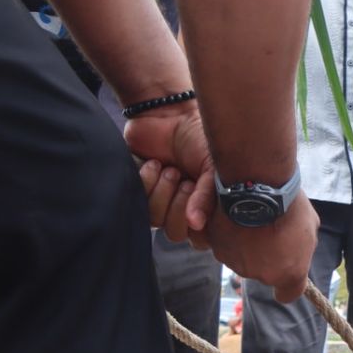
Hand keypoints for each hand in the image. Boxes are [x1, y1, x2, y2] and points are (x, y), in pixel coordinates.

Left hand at [125, 104, 214, 242]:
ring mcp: (161, 200)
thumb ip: (209, 197)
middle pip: (177, 233)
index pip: (203, 239)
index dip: (200, 226)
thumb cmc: (199, 139)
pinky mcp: (139, 190)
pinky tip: (155, 164)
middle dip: (180, 205)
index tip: (201, 201)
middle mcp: (184, 208)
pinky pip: (137, 202)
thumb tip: (196, 223)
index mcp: (208, 207)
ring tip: (170, 169)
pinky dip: (146, 182)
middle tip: (185, 180)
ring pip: (156, 220)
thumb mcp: (215, 168)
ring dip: (163, 192)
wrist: (169, 114)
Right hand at [202, 192, 318, 302]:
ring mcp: (235, 263)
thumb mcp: (309, 226)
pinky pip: (225, 247)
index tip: (284, 277)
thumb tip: (297, 250)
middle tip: (269, 232)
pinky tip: (236, 218)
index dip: (286, 287)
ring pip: (242, 260)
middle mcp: (260, 275)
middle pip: (263, 272)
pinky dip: (229, 236)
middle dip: (266, 257)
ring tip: (253, 220)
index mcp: (288, 274)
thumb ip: (303, 247)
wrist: (255, 187)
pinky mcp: (216, 248)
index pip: (288, 294)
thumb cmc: (289, 205)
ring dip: (246, 246)